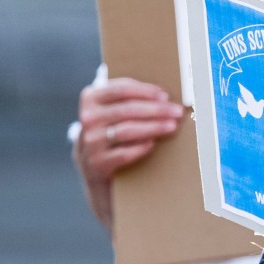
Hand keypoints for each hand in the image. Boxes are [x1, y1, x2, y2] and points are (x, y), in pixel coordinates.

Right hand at [72, 76, 184, 226]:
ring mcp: (89, 143)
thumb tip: (166, 97)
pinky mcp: (96, 164)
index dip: (145, 91)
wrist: (98, 174)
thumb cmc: (114, 136)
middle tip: (176, 112)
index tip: (165, 95)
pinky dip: (140, 147)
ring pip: (126, 130)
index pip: (120, 89)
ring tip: (172, 126)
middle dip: (156, 110)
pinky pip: (122, 153)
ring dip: (153, 127)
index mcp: (91, 99)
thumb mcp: (114, 116)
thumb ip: (131, 101)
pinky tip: (153, 144)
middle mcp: (87, 120)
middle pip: (126, 110)